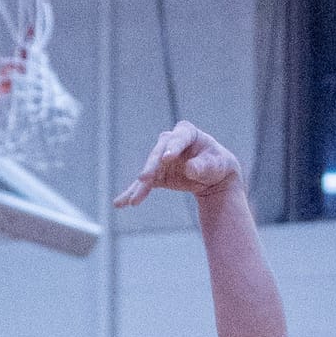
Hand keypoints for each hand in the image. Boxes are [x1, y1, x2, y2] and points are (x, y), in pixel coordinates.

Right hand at [115, 120, 242, 211]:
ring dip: (140, 186)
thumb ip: (203, 166)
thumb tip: (190, 169)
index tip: (167, 159)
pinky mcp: (156, 174)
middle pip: (158, 154)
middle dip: (151, 166)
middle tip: (144, 178)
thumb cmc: (216, 164)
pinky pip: (144, 184)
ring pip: (149, 171)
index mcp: (187, 133)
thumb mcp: (215, 165)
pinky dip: (133, 193)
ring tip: (132, 201)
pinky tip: (120, 203)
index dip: (172, 148)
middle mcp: (170, 143)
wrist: (213, 175)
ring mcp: (160, 158)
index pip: (178, 139)